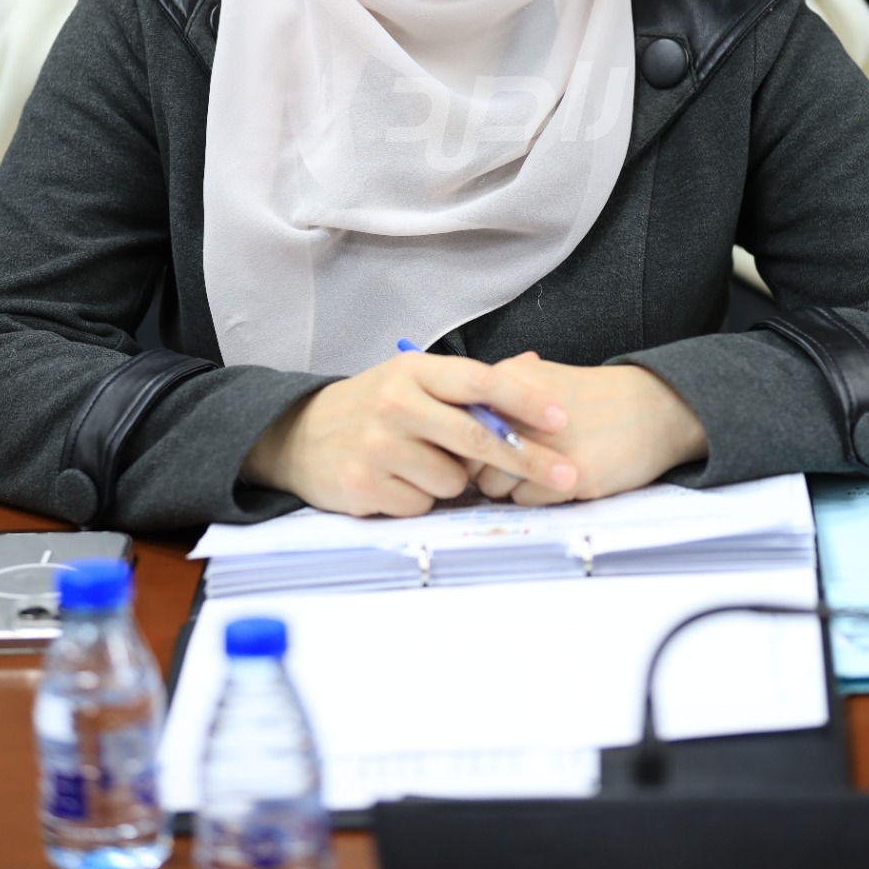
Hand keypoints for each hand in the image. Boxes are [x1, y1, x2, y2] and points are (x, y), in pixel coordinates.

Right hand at [242, 351, 576, 516]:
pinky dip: (422, 498)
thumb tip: (535, 365)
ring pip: (452, 480)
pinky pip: (422, 504)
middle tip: (567, 474)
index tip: (561, 418)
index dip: (525, 400)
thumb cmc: (375, 406)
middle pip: (477, 438)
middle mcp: (395, 403)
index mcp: (414, 371)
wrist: (301, 435)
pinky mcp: (364, 485)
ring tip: (425, 464)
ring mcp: (378, 446)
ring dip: (454, 481)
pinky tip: (400, 481)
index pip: (480, 382)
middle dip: (528, 459)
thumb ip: (468, 383)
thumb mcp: (414, 380)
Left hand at [472, 355, 707, 504]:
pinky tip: (554, 480)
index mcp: (511, 381)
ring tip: (533, 472)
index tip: (474, 451)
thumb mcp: (541, 378)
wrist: (654, 408)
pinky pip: (524, 500)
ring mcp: (547, 446)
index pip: (457, 424)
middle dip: (482, 469)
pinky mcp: (570, 476)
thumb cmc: (593, 398)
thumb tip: (457, 417)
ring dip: (507, 485)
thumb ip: (498, 394)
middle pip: (469, 460)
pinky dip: (534, 497)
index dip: (463, 442)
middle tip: (506, 466)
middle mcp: (523, 411)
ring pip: (493, 486)